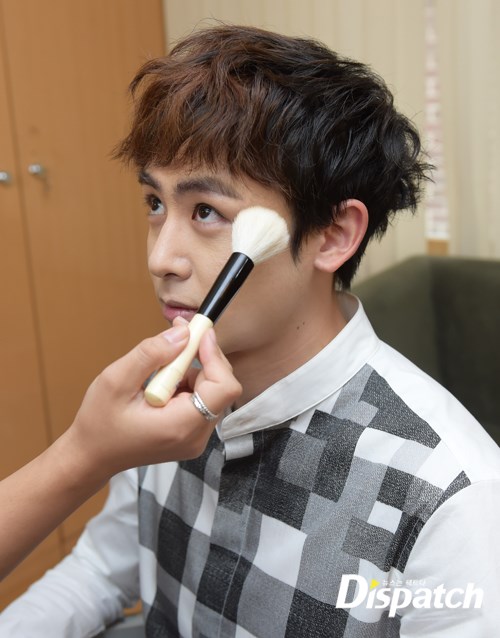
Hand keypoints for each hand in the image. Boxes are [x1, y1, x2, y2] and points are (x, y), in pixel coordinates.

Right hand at [58, 325, 240, 486]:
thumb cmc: (99, 422)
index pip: (224, 388)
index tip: (197, 334)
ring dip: (191, 372)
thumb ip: (152, 354)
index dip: (215, 356)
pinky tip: (162, 385)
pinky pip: (203, 400)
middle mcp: (196, 436)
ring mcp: (196, 438)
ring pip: (212, 391)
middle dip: (201, 359)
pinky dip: (187, 384)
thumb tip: (183, 333)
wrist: (92, 455)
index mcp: (181, 426)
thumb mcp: (116, 380)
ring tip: (157, 374)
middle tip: (174, 342)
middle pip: (221, 386)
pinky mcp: (192, 434)